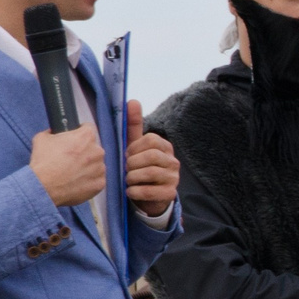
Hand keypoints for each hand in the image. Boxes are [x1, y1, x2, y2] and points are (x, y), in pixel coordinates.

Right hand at [30, 126, 107, 207]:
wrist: (43, 187)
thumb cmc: (43, 163)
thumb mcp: (41, 139)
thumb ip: (52, 132)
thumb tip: (53, 132)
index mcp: (86, 137)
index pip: (88, 128)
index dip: (80, 132)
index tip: (76, 138)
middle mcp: (98, 151)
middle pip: (93, 148)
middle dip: (83, 152)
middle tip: (69, 159)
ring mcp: (100, 168)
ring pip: (96, 164)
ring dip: (87, 167)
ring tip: (71, 172)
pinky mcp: (100, 183)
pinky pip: (96, 179)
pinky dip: (88, 181)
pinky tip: (75, 182)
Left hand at [124, 100, 177, 215]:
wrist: (148, 196)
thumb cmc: (140, 168)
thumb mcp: (136, 147)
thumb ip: (133, 126)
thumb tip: (132, 101)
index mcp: (165, 147)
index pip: (151, 140)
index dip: (134, 148)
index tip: (126, 155)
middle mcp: (173, 161)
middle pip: (152, 156)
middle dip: (132, 163)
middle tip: (125, 169)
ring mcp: (174, 178)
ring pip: (152, 172)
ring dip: (132, 177)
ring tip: (126, 180)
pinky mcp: (170, 193)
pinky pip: (152, 190)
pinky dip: (137, 191)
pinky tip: (130, 191)